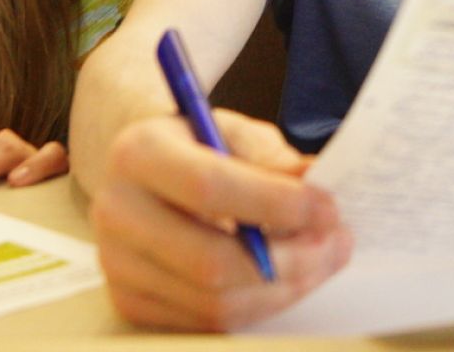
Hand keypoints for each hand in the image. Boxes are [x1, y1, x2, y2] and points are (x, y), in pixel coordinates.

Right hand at [91, 110, 351, 330]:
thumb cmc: (197, 145)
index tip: (327, 208)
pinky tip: (288, 278)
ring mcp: (118, 265)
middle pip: (210, 261)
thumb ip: (273, 159)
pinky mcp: (131, 302)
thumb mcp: (233, 131)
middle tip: (336, 243)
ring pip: (213, 302)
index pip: (208, 188)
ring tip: (323, 260)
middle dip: (290, 260)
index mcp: (138, 153)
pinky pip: (206, 322)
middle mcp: (116, 212)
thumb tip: (319, 189)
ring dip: (283, 289)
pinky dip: (258, 305)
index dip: (275, 203)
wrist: (144, 172)